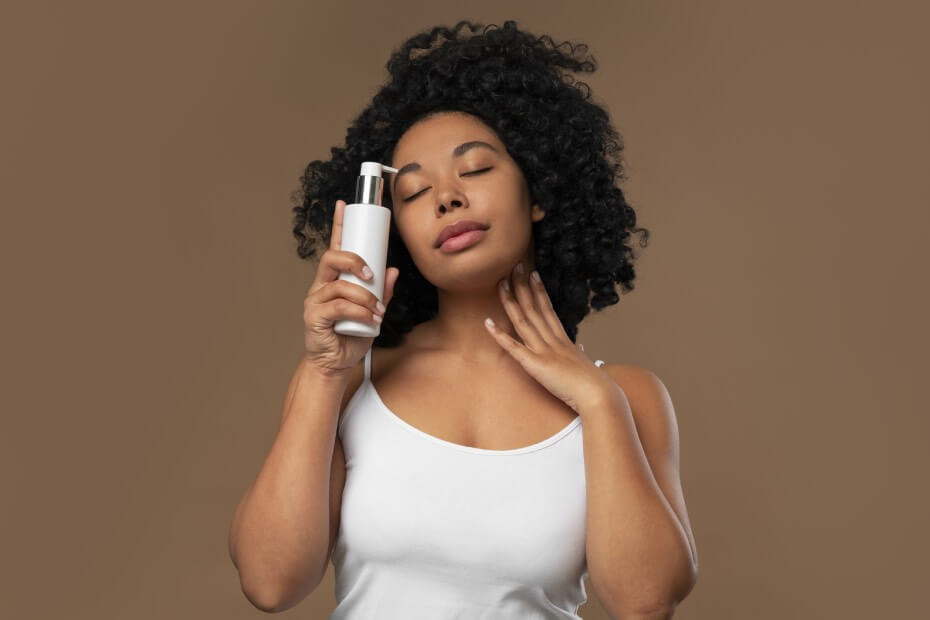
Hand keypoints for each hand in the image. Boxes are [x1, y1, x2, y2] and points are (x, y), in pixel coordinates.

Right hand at [302, 199, 398, 376]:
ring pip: (339, 286)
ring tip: (378, 311)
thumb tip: (394, 271)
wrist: (337, 365)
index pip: (335, 247)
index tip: (344, 205)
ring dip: (364, 297)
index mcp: (334, 280)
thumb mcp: (373, 312)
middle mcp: (321, 286)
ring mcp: (315, 301)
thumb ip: (383, 292)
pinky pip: (338, 307)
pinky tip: (370, 321)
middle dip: (353, 261)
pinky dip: (359, 313)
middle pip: (331, 259)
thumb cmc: (351, 337)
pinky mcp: (314, 317)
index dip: (338, 225)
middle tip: (371, 274)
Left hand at [484, 261, 614, 412]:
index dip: (539, 292)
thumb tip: (582, 347)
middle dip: (524, 287)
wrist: (598, 395)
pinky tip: (487, 323)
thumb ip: (581, 353)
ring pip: (523, 321)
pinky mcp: (536, 365)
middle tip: (515, 266)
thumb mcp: (586, 363)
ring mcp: (544, 350)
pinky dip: (500, 335)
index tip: (533, 275)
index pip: (548, 310)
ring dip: (511, 301)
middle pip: (534, 308)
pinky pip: (514, 348)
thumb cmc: (594, 383)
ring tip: (501, 283)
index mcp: (564, 340)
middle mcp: (553, 340)